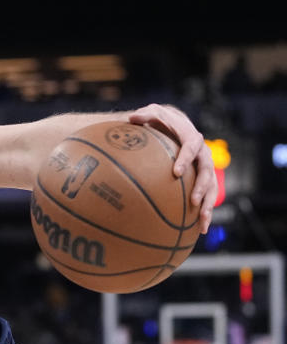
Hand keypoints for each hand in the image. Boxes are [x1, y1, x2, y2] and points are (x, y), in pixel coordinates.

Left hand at [128, 104, 217, 233]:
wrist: (177, 125)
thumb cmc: (161, 121)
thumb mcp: (152, 113)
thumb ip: (144, 115)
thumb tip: (130, 117)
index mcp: (191, 138)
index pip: (191, 148)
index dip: (185, 159)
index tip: (176, 172)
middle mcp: (203, 154)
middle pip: (207, 172)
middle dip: (202, 187)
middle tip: (194, 202)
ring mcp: (205, 168)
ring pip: (212, 188)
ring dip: (208, 205)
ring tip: (202, 223)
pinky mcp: (203, 180)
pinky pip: (207, 197)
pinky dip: (204, 213)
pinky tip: (198, 230)